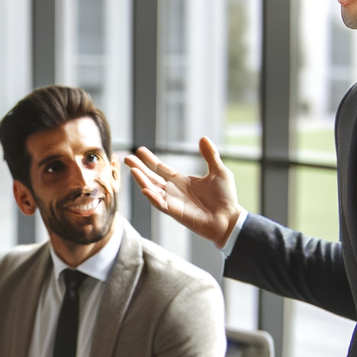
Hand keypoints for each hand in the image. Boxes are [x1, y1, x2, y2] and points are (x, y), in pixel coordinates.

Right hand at [123, 139, 243, 248]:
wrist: (230, 218)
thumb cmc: (225, 198)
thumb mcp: (219, 171)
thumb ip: (210, 155)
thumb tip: (203, 138)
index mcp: (181, 181)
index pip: (161, 169)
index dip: (150, 160)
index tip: (140, 150)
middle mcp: (174, 191)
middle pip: (152, 178)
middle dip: (139, 168)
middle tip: (127, 158)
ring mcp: (173, 202)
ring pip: (152, 190)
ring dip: (142, 180)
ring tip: (132, 170)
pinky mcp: (176, 213)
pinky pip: (161, 204)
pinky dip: (152, 197)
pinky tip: (144, 189)